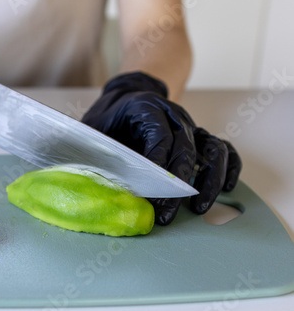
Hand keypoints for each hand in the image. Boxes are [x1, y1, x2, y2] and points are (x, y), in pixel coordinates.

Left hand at [82, 72, 241, 224]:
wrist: (127, 95)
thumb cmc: (108, 117)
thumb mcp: (92, 129)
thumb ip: (92, 150)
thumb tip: (82, 182)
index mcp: (146, 108)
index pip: (159, 138)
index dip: (156, 166)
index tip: (149, 194)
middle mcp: (174, 115)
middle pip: (185, 149)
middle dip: (176, 186)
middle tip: (165, 215)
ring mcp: (190, 126)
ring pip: (213, 148)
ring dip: (210, 179)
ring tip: (198, 207)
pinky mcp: (199, 137)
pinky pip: (224, 150)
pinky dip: (228, 168)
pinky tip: (226, 188)